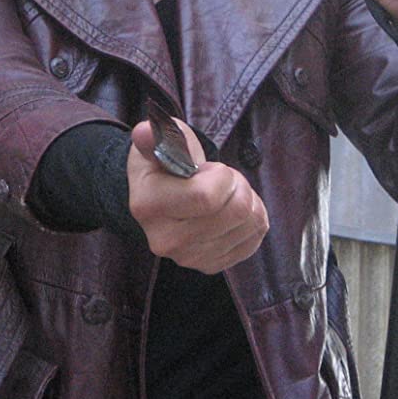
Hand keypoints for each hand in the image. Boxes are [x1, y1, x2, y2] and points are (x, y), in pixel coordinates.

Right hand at [127, 119, 268, 273]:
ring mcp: (188, 258)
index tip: (211, 168)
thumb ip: (155, 135)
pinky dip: (252, 221)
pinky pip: (252, 241)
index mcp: (148, 205)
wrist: (161, 196)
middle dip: (238, 186)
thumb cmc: (165, 163)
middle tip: (223, 178)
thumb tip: (145, 132)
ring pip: (248, 225)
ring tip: (226, 193)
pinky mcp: (209, 266)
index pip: (206, 197)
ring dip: (247, 201)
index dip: (222, 176)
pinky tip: (233, 211)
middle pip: (234, 212)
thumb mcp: (160, 141)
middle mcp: (164, 240)